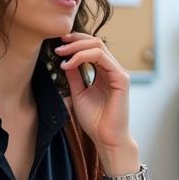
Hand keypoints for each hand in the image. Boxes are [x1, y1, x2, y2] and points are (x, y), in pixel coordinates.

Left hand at [55, 33, 135, 160]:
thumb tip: (64, 60)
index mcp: (105, 72)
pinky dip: (83, 57)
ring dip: (77, 47)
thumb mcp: (78, 93)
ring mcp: (118, 73)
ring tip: (61, 52)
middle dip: (75, 41)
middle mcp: (113, 70)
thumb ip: (74, 76)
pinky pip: (102, 58)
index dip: (75, 43)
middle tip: (58, 46)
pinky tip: (69, 64)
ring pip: (98, 47)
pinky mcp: (121, 79)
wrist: (106, 138)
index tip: (58, 45)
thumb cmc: (95, 121)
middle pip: (95, 43)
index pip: (92, 48)